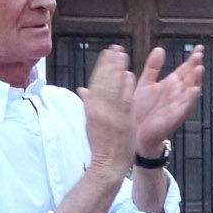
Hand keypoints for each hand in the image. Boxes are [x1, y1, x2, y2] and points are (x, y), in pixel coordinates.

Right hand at [78, 45, 137, 180]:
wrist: (108, 164)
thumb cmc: (100, 143)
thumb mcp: (90, 122)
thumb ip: (89, 104)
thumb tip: (83, 90)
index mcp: (91, 109)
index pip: (96, 83)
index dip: (101, 67)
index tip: (106, 54)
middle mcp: (100, 110)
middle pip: (104, 82)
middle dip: (109, 64)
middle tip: (115, 48)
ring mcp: (111, 115)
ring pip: (114, 88)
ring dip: (118, 70)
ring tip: (122, 55)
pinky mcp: (123, 122)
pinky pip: (124, 101)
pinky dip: (125, 87)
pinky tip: (129, 75)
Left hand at [133, 44, 204, 153]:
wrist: (134, 132)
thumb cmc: (140, 109)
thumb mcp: (146, 83)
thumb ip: (153, 67)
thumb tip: (160, 49)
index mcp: (171, 84)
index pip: (185, 69)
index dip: (192, 59)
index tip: (199, 48)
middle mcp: (177, 93)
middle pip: (190, 77)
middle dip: (195, 66)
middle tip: (199, 54)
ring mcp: (178, 105)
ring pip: (191, 91)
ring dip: (196, 80)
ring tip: (199, 68)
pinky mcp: (175, 116)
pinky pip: (185, 107)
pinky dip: (191, 99)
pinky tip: (195, 90)